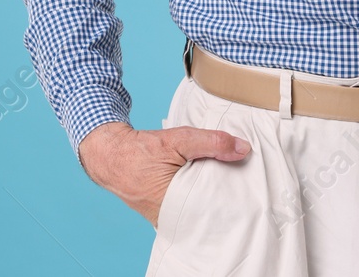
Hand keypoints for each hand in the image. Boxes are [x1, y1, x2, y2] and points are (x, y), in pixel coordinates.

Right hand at [77, 121, 252, 226]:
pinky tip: (208, 183)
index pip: (212, 210)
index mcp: (174, 206)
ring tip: (227, 182)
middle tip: (241, 184)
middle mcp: (169, 218)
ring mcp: (165, 217)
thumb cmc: (141, 149)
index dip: (230, 199)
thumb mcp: (178, 140)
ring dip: (209, 196)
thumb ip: (211, 143)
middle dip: (222, 198)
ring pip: (197, 209)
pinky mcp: (163, 210)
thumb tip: (243, 149)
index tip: (247, 188)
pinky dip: (197, 195)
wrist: (111, 154)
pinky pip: (186, 206)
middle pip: (207, 211)